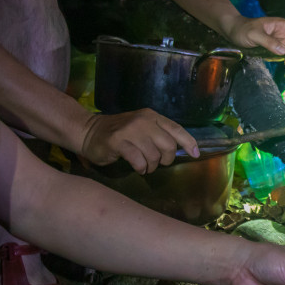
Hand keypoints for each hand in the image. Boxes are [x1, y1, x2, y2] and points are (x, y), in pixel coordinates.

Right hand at [80, 110, 199, 172]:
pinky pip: (138, 160)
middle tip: (157, 163)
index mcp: (152, 116)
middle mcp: (143, 120)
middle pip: (168, 145)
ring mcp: (130, 130)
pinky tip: (137, 167)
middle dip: (166, 159)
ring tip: (144, 166)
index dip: (189, 143)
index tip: (196, 154)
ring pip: (154, 155)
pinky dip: (141, 168)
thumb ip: (159, 134)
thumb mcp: (141, 128)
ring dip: (151, 166)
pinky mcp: (117, 142)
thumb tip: (180, 150)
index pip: (177, 129)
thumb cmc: (119, 133)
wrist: (88, 131)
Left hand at [227, 16, 284, 55]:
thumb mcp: (254, 35)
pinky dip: (281, 59)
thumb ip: (269, 42)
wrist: (232, 31)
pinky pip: (282, 55)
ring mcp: (278, 41)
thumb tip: (284, 52)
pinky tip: (273, 60)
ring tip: (283, 63)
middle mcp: (282, 33)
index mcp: (281, 25)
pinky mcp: (274, 48)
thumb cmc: (243, 29)